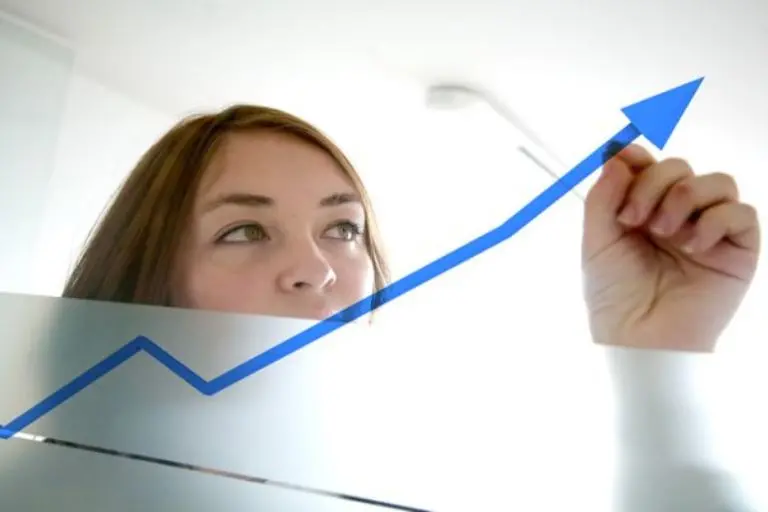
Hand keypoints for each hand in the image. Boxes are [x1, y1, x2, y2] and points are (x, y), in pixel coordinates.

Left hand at [581, 144, 760, 351]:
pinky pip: (742, 213)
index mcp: (642, 209)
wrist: (639, 337)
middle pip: (679, 167)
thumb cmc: (615, 296)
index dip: (637, 156)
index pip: (648, 165)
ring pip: (717, 181)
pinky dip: (716, 220)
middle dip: (653, 183)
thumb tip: (618, 154)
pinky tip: (691, 246)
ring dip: (684, 197)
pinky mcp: (737, 250)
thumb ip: (603, 196)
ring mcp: (709, 230)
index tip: (621, 160)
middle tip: (633, 219)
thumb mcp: (596, 241)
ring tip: (663, 233)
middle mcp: (677, 215)